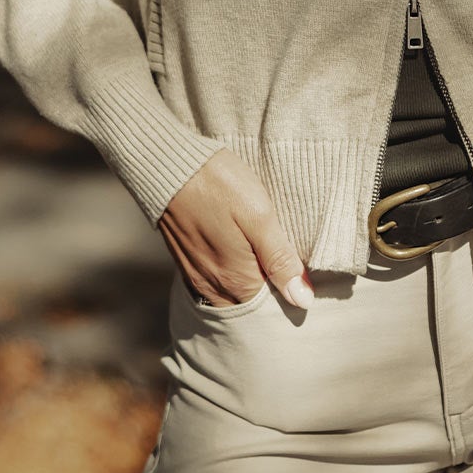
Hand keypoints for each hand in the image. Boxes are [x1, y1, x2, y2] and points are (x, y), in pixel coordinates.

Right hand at [157, 149, 314, 310]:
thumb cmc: (218, 185)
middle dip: (272, 292)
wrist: (169, 165)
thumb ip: (280, 259)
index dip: (292, 292)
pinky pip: (216, 285)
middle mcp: (215, 289)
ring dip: (253, 284)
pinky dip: (233, 277)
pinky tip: (243, 254)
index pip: (274, 307)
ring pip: (234, 296)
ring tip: (266, 256)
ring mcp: (197, 278)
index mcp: (237, 282)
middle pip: (253, 306)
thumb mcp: (259, 216)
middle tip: (286, 261)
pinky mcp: (187, 265)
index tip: (302, 271)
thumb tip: (303, 300)